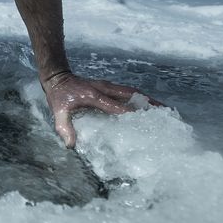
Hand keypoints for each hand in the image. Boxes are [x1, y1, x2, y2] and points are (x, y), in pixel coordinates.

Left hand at [41, 71, 163, 148]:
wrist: (57, 76)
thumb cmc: (58, 95)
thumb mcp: (57, 111)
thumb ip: (64, 127)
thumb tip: (71, 145)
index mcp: (94, 96)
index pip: (117, 106)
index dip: (131, 114)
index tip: (146, 122)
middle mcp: (104, 88)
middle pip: (132, 94)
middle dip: (149, 102)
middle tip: (166, 111)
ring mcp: (107, 86)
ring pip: (132, 91)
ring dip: (147, 99)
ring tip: (163, 108)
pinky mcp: (107, 86)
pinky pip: (127, 91)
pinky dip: (139, 97)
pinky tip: (147, 105)